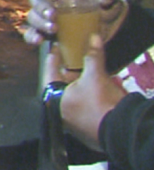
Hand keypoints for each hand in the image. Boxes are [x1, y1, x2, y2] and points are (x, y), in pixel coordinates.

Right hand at [23, 0, 123, 44]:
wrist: (105, 16)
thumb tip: (104, 0)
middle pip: (36, 0)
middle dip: (41, 8)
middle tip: (52, 15)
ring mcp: (46, 15)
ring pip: (34, 18)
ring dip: (40, 24)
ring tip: (53, 29)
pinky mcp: (48, 31)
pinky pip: (35, 33)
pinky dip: (33, 37)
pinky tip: (39, 40)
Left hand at [45, 35, 128, 149]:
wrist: (120, 131)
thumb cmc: (101, 105)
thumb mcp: (96, 76)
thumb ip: (93, 56)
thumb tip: (93, 38)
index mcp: (53, 99)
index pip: (50, 73)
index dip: (54, 59)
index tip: (56, 49)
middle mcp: (58, 111)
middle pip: (64, 85)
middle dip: (76, 72)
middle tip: (80, 61)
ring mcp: (71, 122)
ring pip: (77, 96)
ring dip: (89, 84)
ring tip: (101, 75)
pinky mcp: (84, 129)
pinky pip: (87, 108)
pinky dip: (95, 97)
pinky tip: (109, 89)